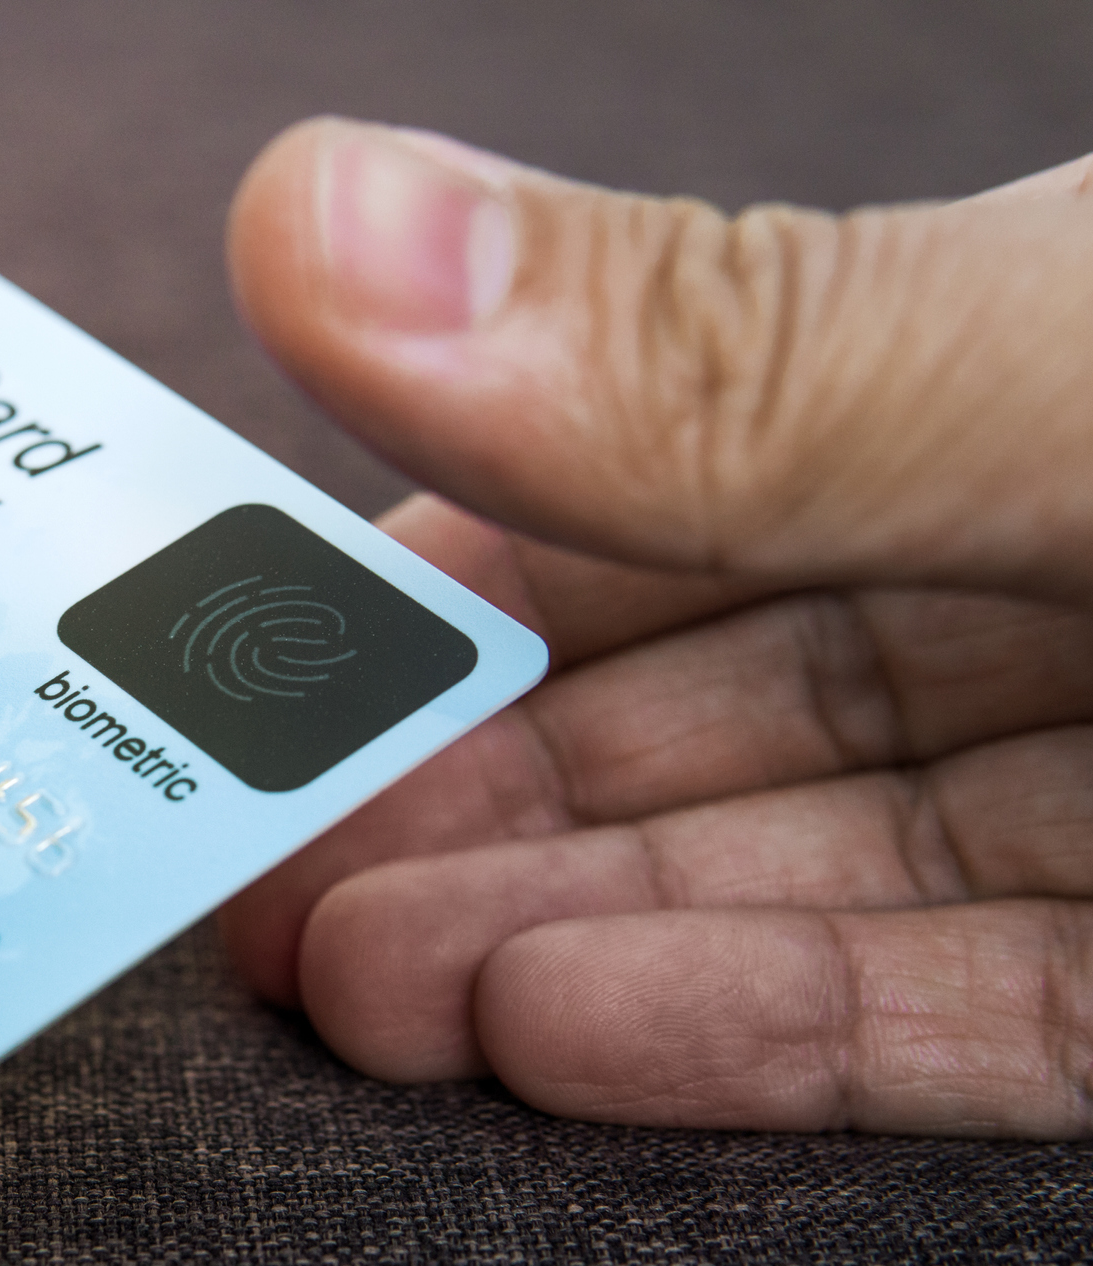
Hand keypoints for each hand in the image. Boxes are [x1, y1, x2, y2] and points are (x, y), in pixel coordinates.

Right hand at [219, 119, 1092, 1138]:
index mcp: (1014, 364)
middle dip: (460, 787)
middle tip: (255, 875)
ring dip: (561, 931)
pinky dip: (764, 1037)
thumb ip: (717, 348)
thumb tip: (310, 227)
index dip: (452, 554)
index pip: (674, 455)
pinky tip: (553, 1033)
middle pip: (710, 691)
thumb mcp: (1079, 374)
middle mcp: (1074, 566)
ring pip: (810, 869)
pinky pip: (981, 1018)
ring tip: (352, 989)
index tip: (257, 651)